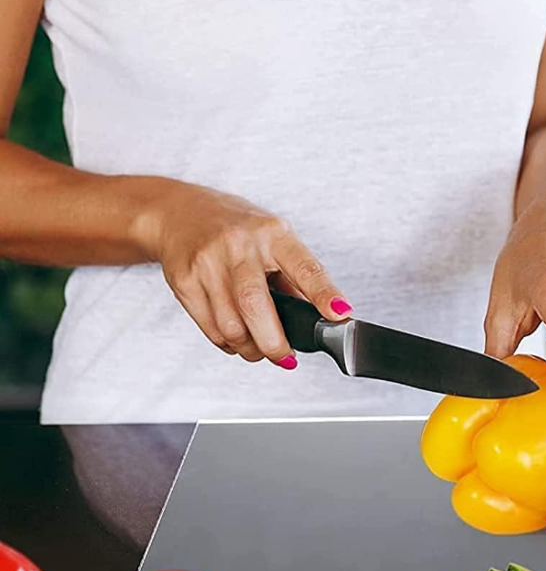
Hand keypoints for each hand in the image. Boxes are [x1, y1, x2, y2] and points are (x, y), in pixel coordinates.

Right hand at [135, 181, 352, 366]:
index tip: (340, 315)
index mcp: (272, 234)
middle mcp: (239, 246)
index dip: (324, 294)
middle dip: (275, 344)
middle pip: (255, 306)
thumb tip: (321, 320)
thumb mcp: (274, 239)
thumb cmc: (238, 230)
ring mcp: (207, 263)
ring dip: (252, 349)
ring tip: (261, 349)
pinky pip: (211, 330)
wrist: (180, 212)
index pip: (304, 267)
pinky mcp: (184, 282)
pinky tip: (237, 338)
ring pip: (232, 327)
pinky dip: (229, 344)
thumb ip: (296, 277)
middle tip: (286, 358)